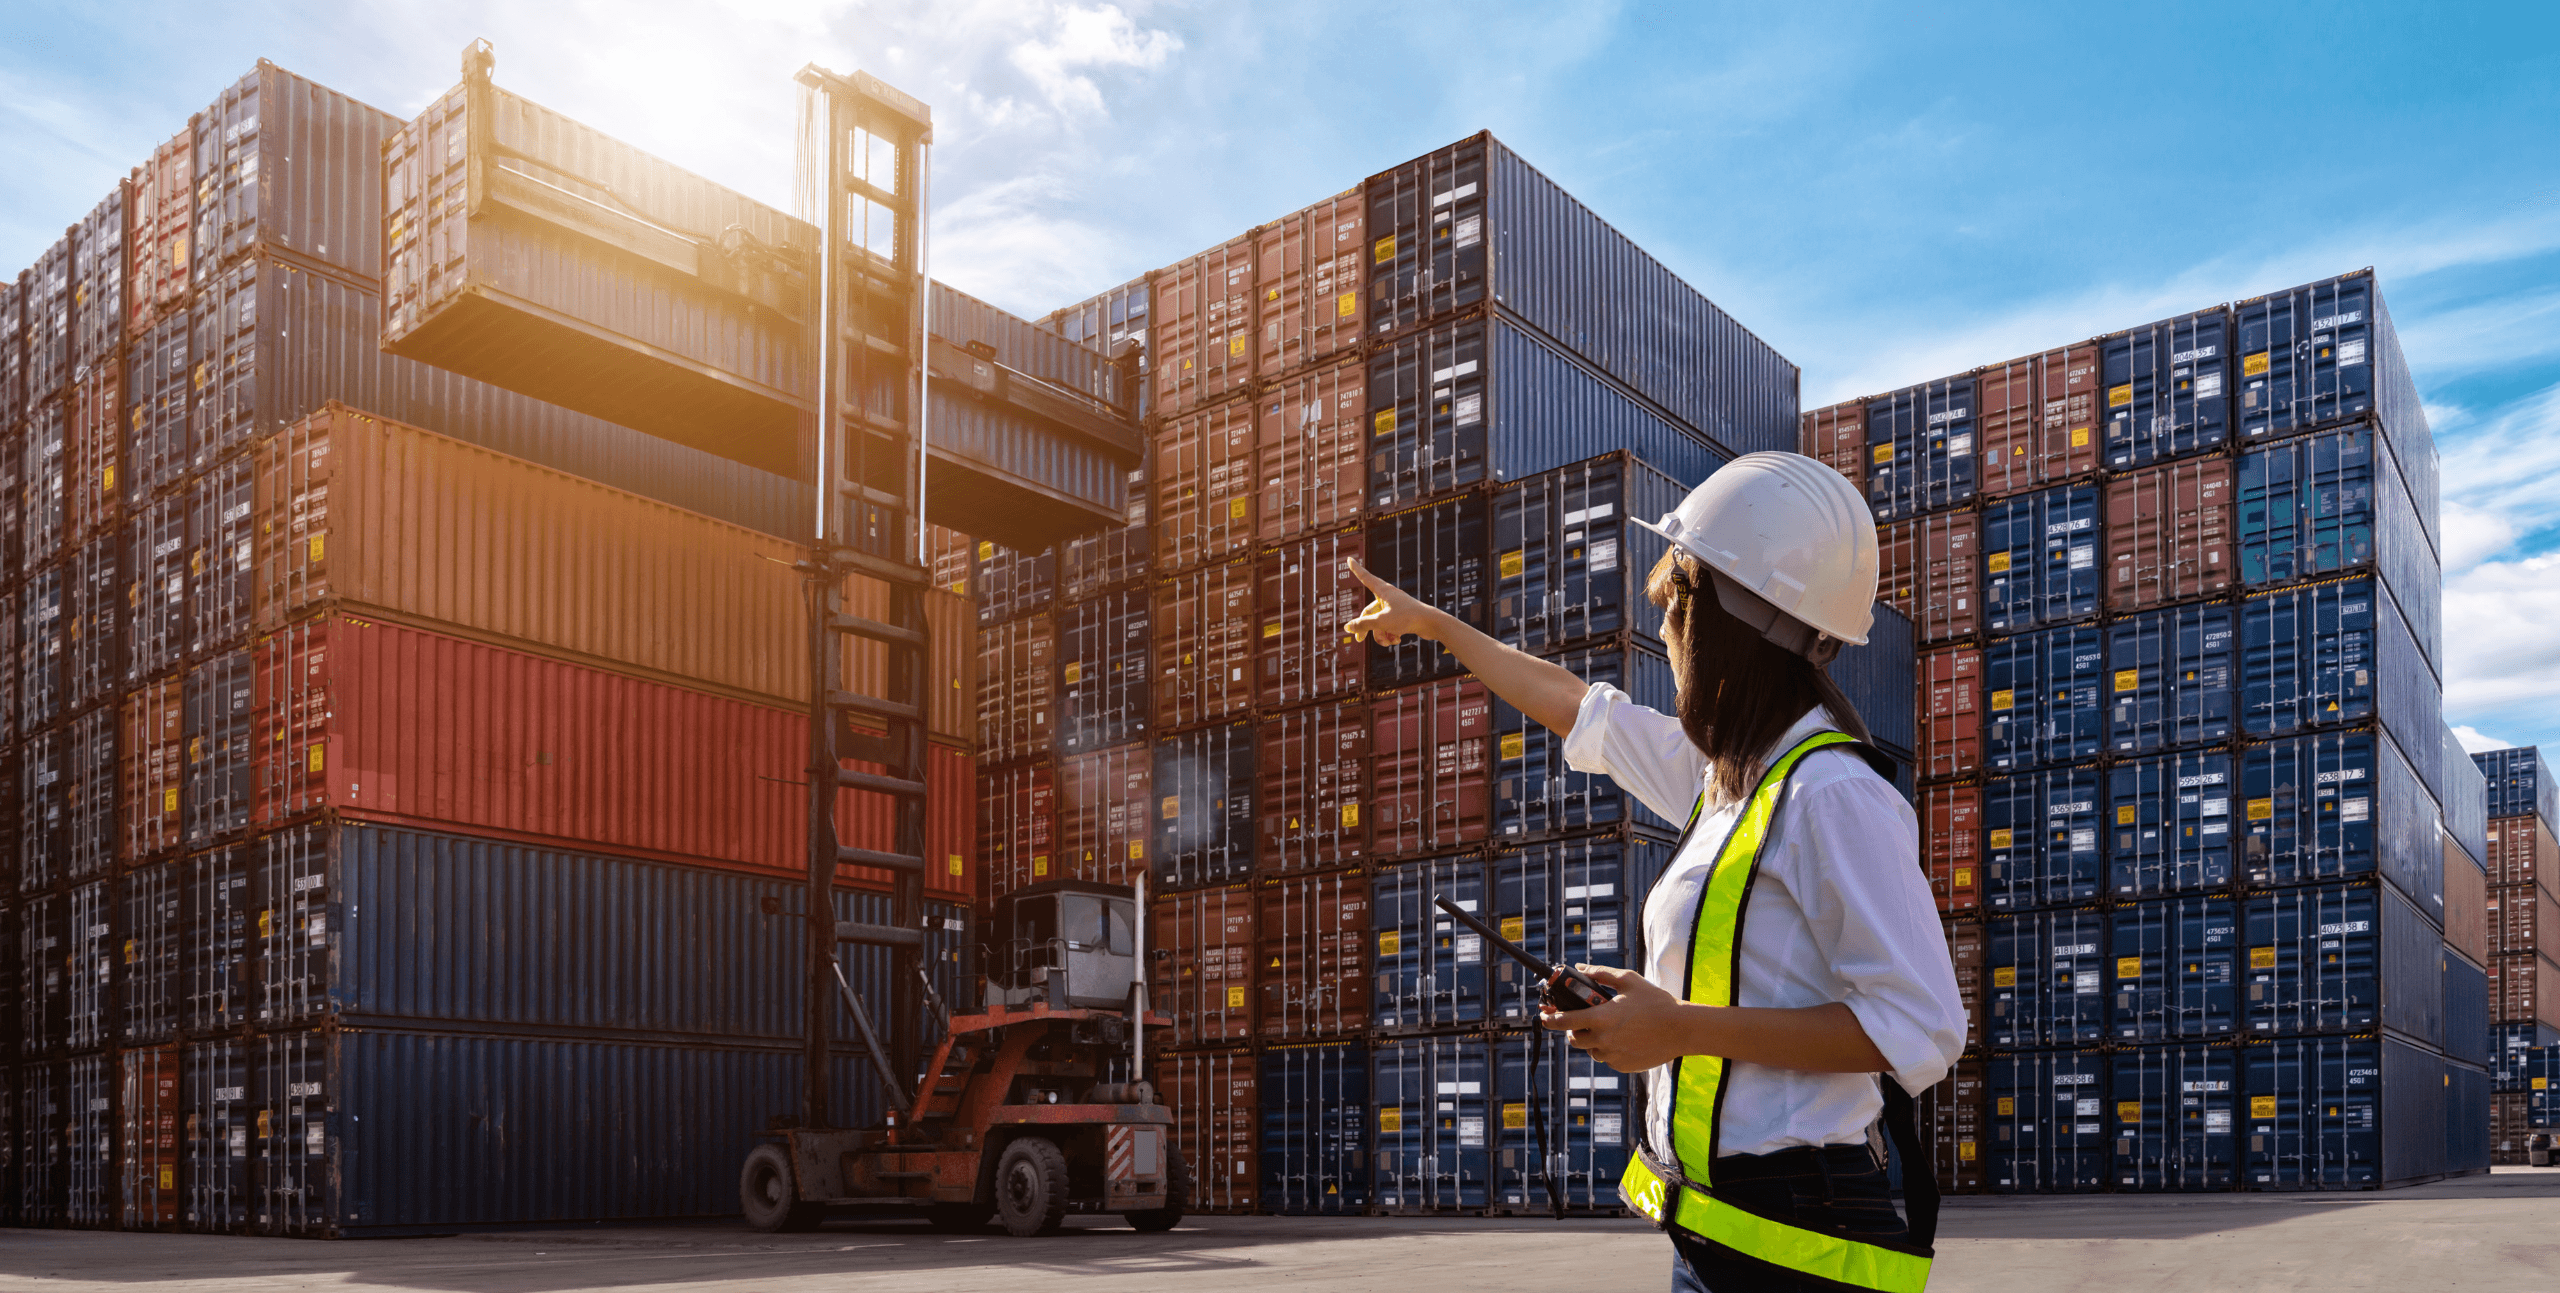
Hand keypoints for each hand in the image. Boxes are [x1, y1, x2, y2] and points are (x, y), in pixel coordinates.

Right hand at [1342, 557, 1447, 646]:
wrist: (1432, 624)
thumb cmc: (1407, 618)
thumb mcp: (1381, 622)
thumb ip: (1363, 624)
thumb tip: (1348, 627)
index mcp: (1383, 591)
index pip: (1365, 577)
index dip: (1356, 569)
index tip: (1349, 559)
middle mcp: (1388, 597)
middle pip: (1369, 611)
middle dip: (1366, 627)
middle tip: (1358, 640)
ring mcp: (1395, 607)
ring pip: (1379, 622)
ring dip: (1381, 634)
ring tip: (1389, 641)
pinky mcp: (1401, 617)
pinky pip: (1389, 626)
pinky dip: (1390, 634)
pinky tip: (1397, 640)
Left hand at [1538, 964, 1694, 1072]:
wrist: (1681, 1029)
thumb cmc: (1656, 1002)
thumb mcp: (1628, 981)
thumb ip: (1600, 974)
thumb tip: (1580, 968)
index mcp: (1601, 1017)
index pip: (1564, 1021)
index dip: (1550, 1019)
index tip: (1544, 1016)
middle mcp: (1603, 1039)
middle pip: (1573, 1039)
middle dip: (1572, 1030)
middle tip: (1583, 1020)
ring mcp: (1612, 1055)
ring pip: (1591, 1050)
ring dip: (1592, 1040)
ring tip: (1610, 1027)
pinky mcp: (1623, 1066)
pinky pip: (1607, 1058)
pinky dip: (1609, 1049)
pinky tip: (1625, 1038)